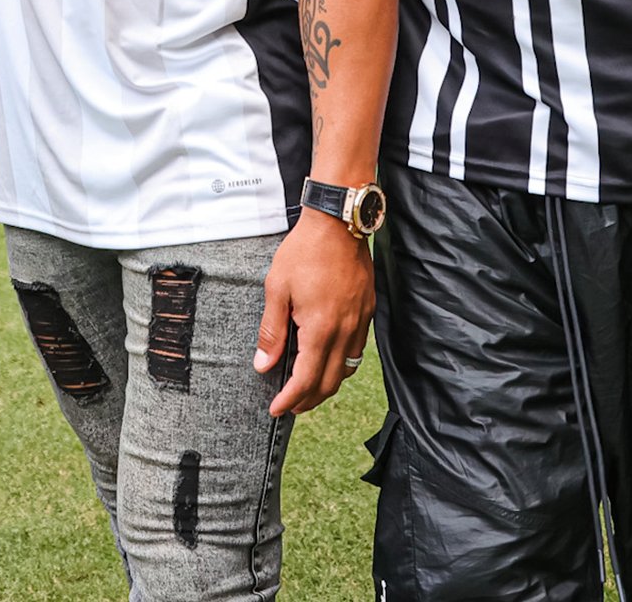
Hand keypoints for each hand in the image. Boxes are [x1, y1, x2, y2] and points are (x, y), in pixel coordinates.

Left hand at [254, 210, 374, 416]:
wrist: (338, 223)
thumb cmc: (304, 252)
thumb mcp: (276, 289)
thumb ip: (272, 331)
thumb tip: (264, 365)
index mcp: (320, 329)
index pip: (306, 380)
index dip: (290, 400)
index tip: (276, 408)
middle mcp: (345, 331)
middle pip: (330, 383)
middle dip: (309, 400)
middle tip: (290, 405)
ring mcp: (360, 321)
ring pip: (347, 369)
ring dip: (327, 384)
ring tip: (308, 387)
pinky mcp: (368, 310)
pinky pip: (357, 350)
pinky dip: (342, 364)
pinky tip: (328, 358)